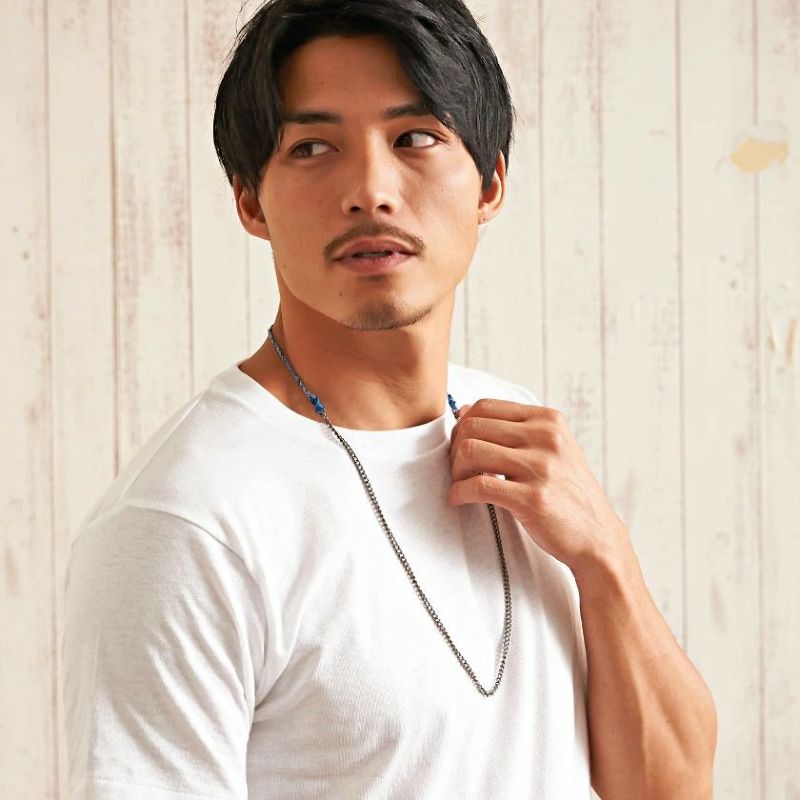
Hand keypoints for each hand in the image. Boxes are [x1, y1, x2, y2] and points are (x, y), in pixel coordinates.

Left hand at [447, 398, 632, 570]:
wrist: (597, 535)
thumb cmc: (567, 492)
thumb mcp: (550, 449)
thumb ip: (512, 430)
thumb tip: (463, 412)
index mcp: (548, 420)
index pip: (486, 406)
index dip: (463, 425)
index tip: (460, 445)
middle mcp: (546, 437)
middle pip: (473, 426)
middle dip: (455, 448)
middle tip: (457, 468)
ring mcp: (540, 467)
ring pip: (470, 451)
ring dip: (455, 470)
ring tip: (460, 484)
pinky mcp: (532, 498)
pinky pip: (478, 486)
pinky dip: (459, 492)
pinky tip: (459, 499)